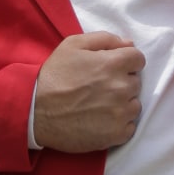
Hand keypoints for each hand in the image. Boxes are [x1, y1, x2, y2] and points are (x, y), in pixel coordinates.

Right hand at [33, 32, 144, 153]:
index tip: (112, 68)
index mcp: (113, 64)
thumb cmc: (54, 75)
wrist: (35, 111)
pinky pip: (129, 127)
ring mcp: (120, 113)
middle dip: (122, 81)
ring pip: (134, 105)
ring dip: (122, 103)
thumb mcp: (73, 45)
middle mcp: (122, 88)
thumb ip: (104, 39)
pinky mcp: (116, 135)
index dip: (125, 61)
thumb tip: (128, 44)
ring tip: (100, 105)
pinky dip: (119, 124)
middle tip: (100, 87)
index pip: (138, 59)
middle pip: (136, 82)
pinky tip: (101, 120)